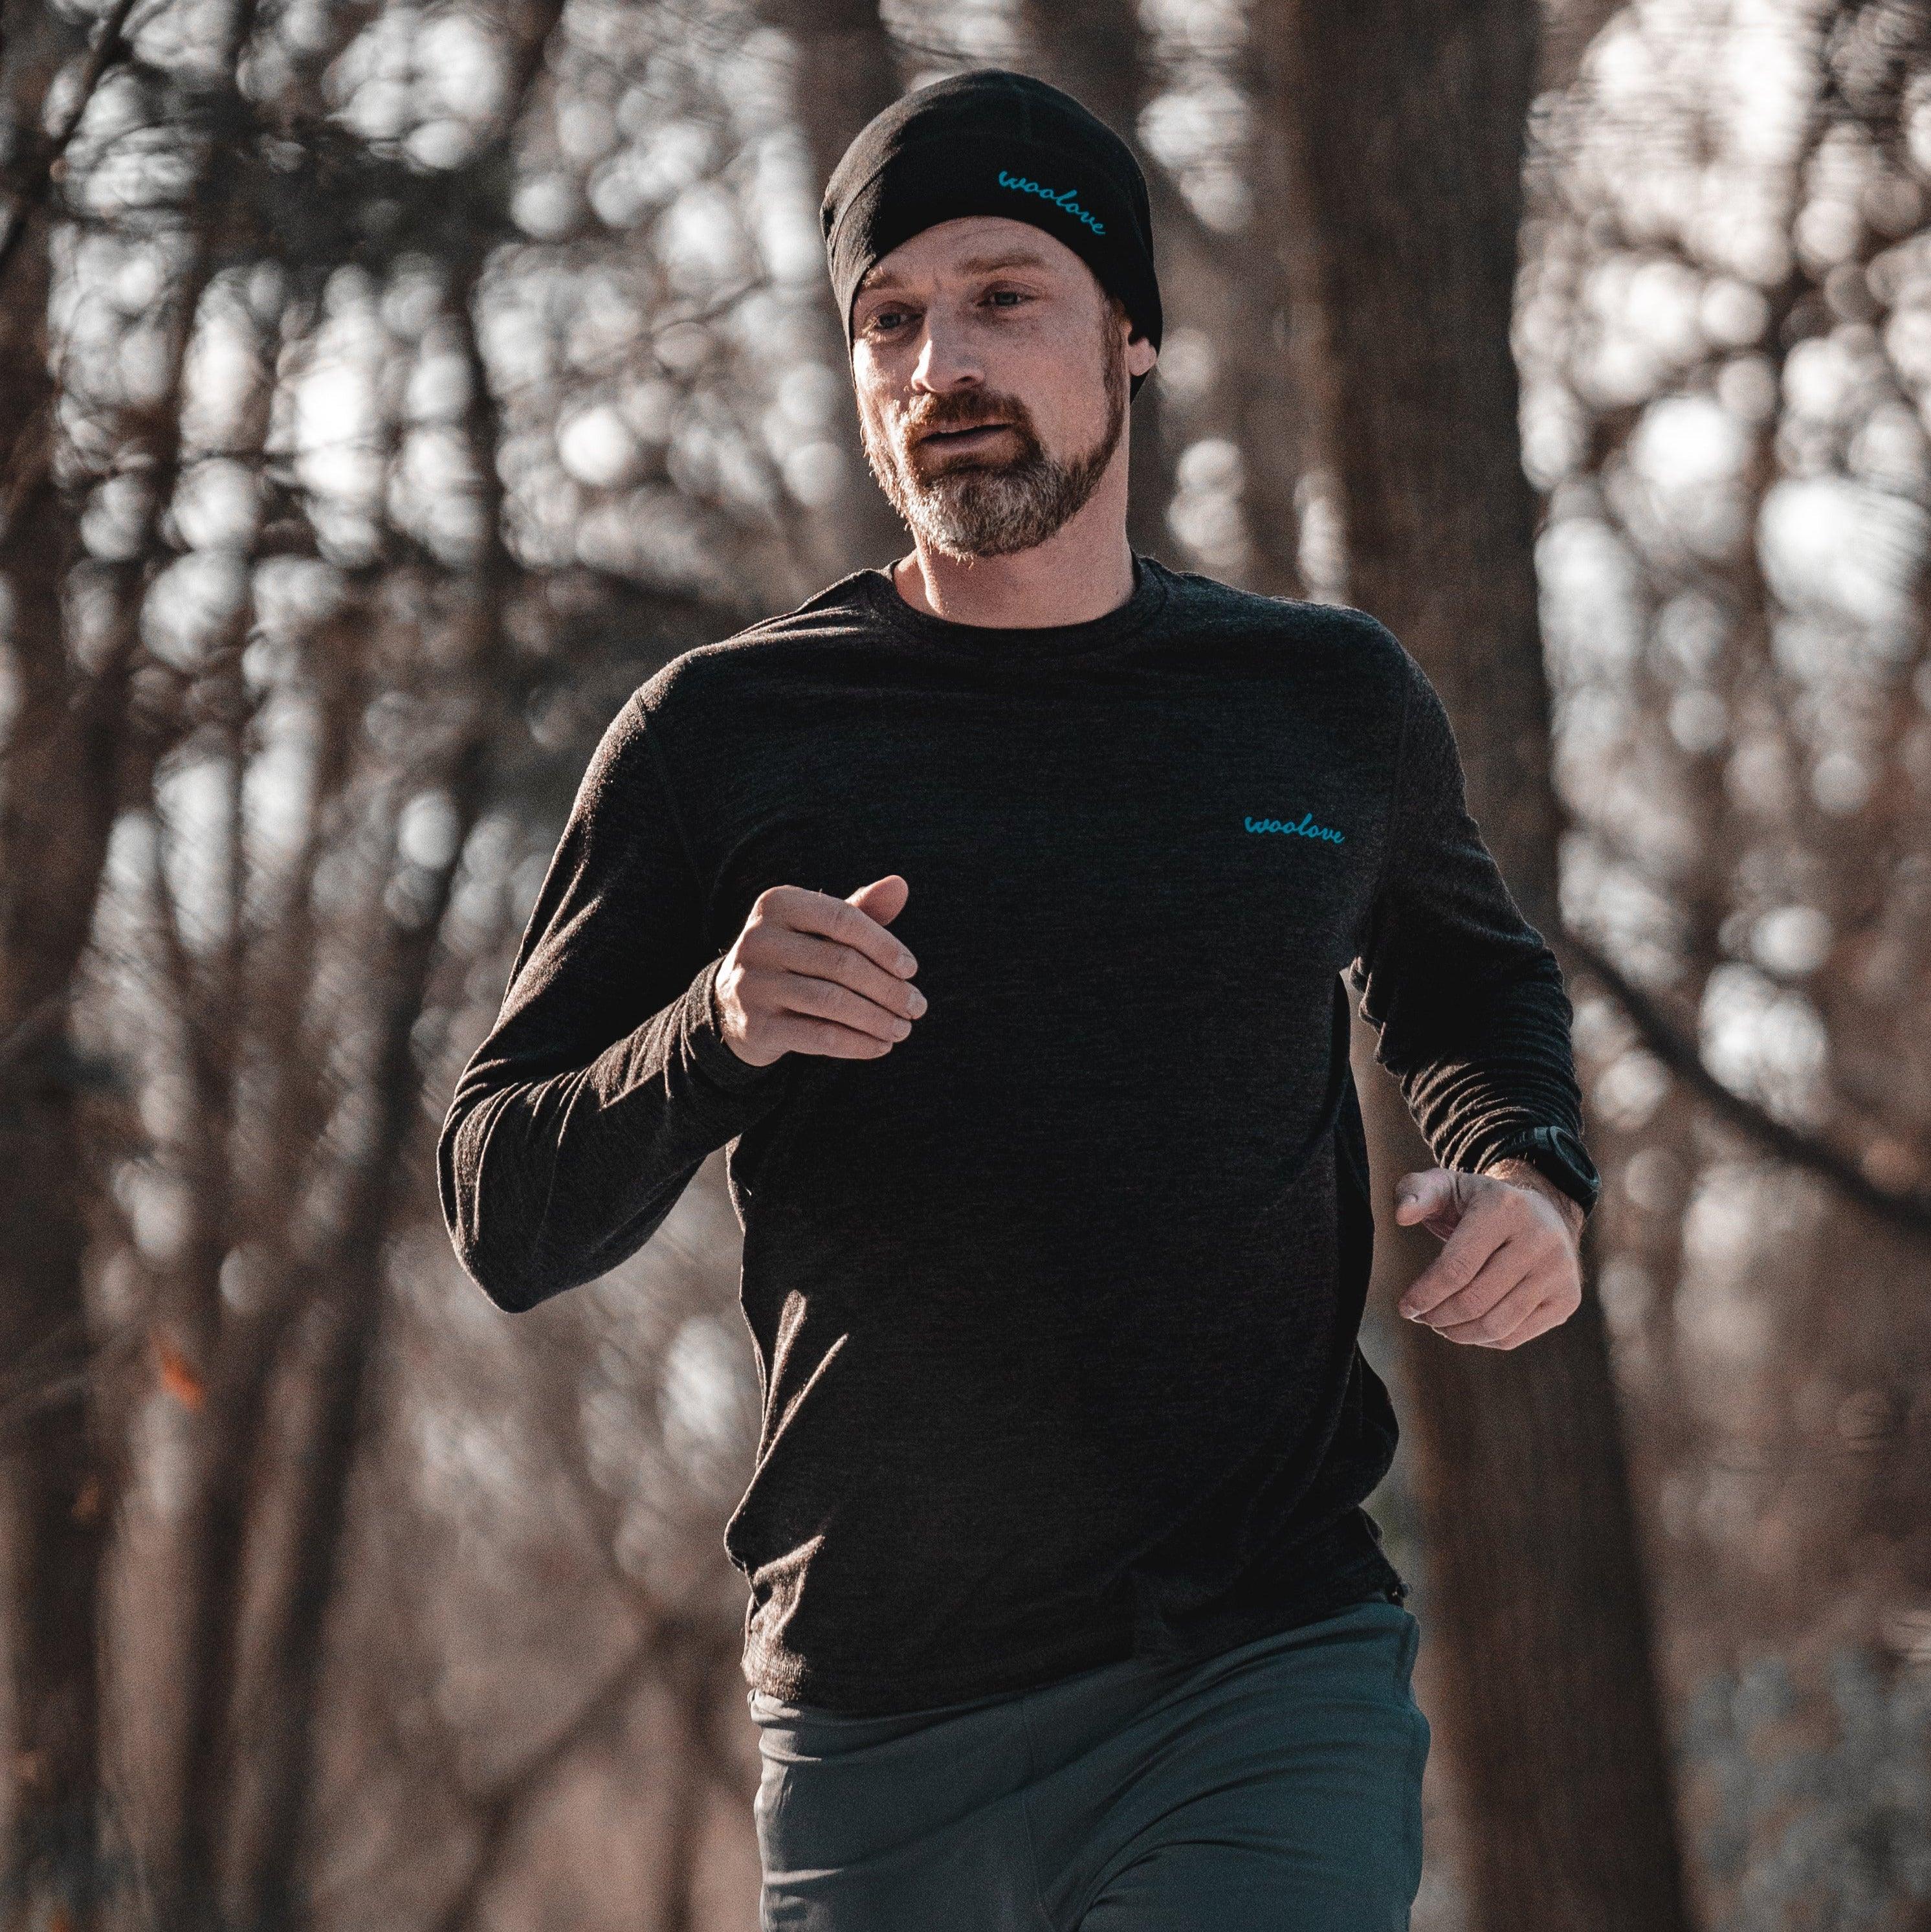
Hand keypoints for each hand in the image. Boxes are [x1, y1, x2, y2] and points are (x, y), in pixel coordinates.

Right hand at [714, 875, 925, 1066]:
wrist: (734, 1002)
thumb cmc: (794, 956)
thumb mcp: (820, 928)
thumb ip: (860, 909)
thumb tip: (899, 885)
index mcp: (778, 904)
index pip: (843, 919)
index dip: (884, 945)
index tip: (911, 970)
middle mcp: (759, 939)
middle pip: (841, 963)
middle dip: (888, 989)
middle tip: (917, 1007)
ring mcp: (753, 983)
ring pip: (831, 1002)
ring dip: (877, 1019)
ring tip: (903, 1029)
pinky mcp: (755, 1025)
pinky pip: (818, 1037)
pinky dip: (857, 1044)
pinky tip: (881, 1046)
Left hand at [1390, 1163, 1583, 1348]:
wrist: (1542, 1211)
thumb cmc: (1480, 1203)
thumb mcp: (1446, 1185)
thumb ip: (1414, 1191)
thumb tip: (1401, 1216)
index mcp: (1504, 1209)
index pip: (1457, 1267)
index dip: (1425, 1294)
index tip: (1406, 1307)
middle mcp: (1539, 1239)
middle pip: (1475, 1300)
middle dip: (1438, 1315)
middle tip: (1422, 1316)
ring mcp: (1559, 1271)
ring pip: (1496, 1324)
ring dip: (1458, 1333)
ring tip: (1440, 1324)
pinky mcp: (1568, 1299)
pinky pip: (1516, 1336)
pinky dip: (1483, 1339)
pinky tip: (1468, 1327)